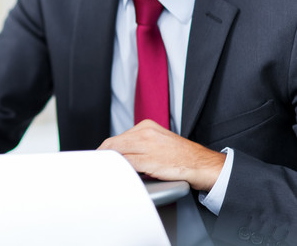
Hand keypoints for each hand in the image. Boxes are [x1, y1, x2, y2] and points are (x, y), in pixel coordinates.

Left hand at [97, 119, 225, 190]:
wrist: (204, 165)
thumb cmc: (182, 157)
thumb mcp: (159, 141)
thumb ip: (140, 143)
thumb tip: (121, 154)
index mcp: (146, 126)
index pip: (117, 137)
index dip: (105, 150)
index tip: (100, 158)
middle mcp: (145, 132)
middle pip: (113, 144)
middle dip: (103, 156)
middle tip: (97, 166)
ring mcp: (147, 145)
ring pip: (117, 153)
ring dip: (109, 163)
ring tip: (104, 171)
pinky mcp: (149, 160)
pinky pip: (126, 164)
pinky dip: (119, 169)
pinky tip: (117, 174)